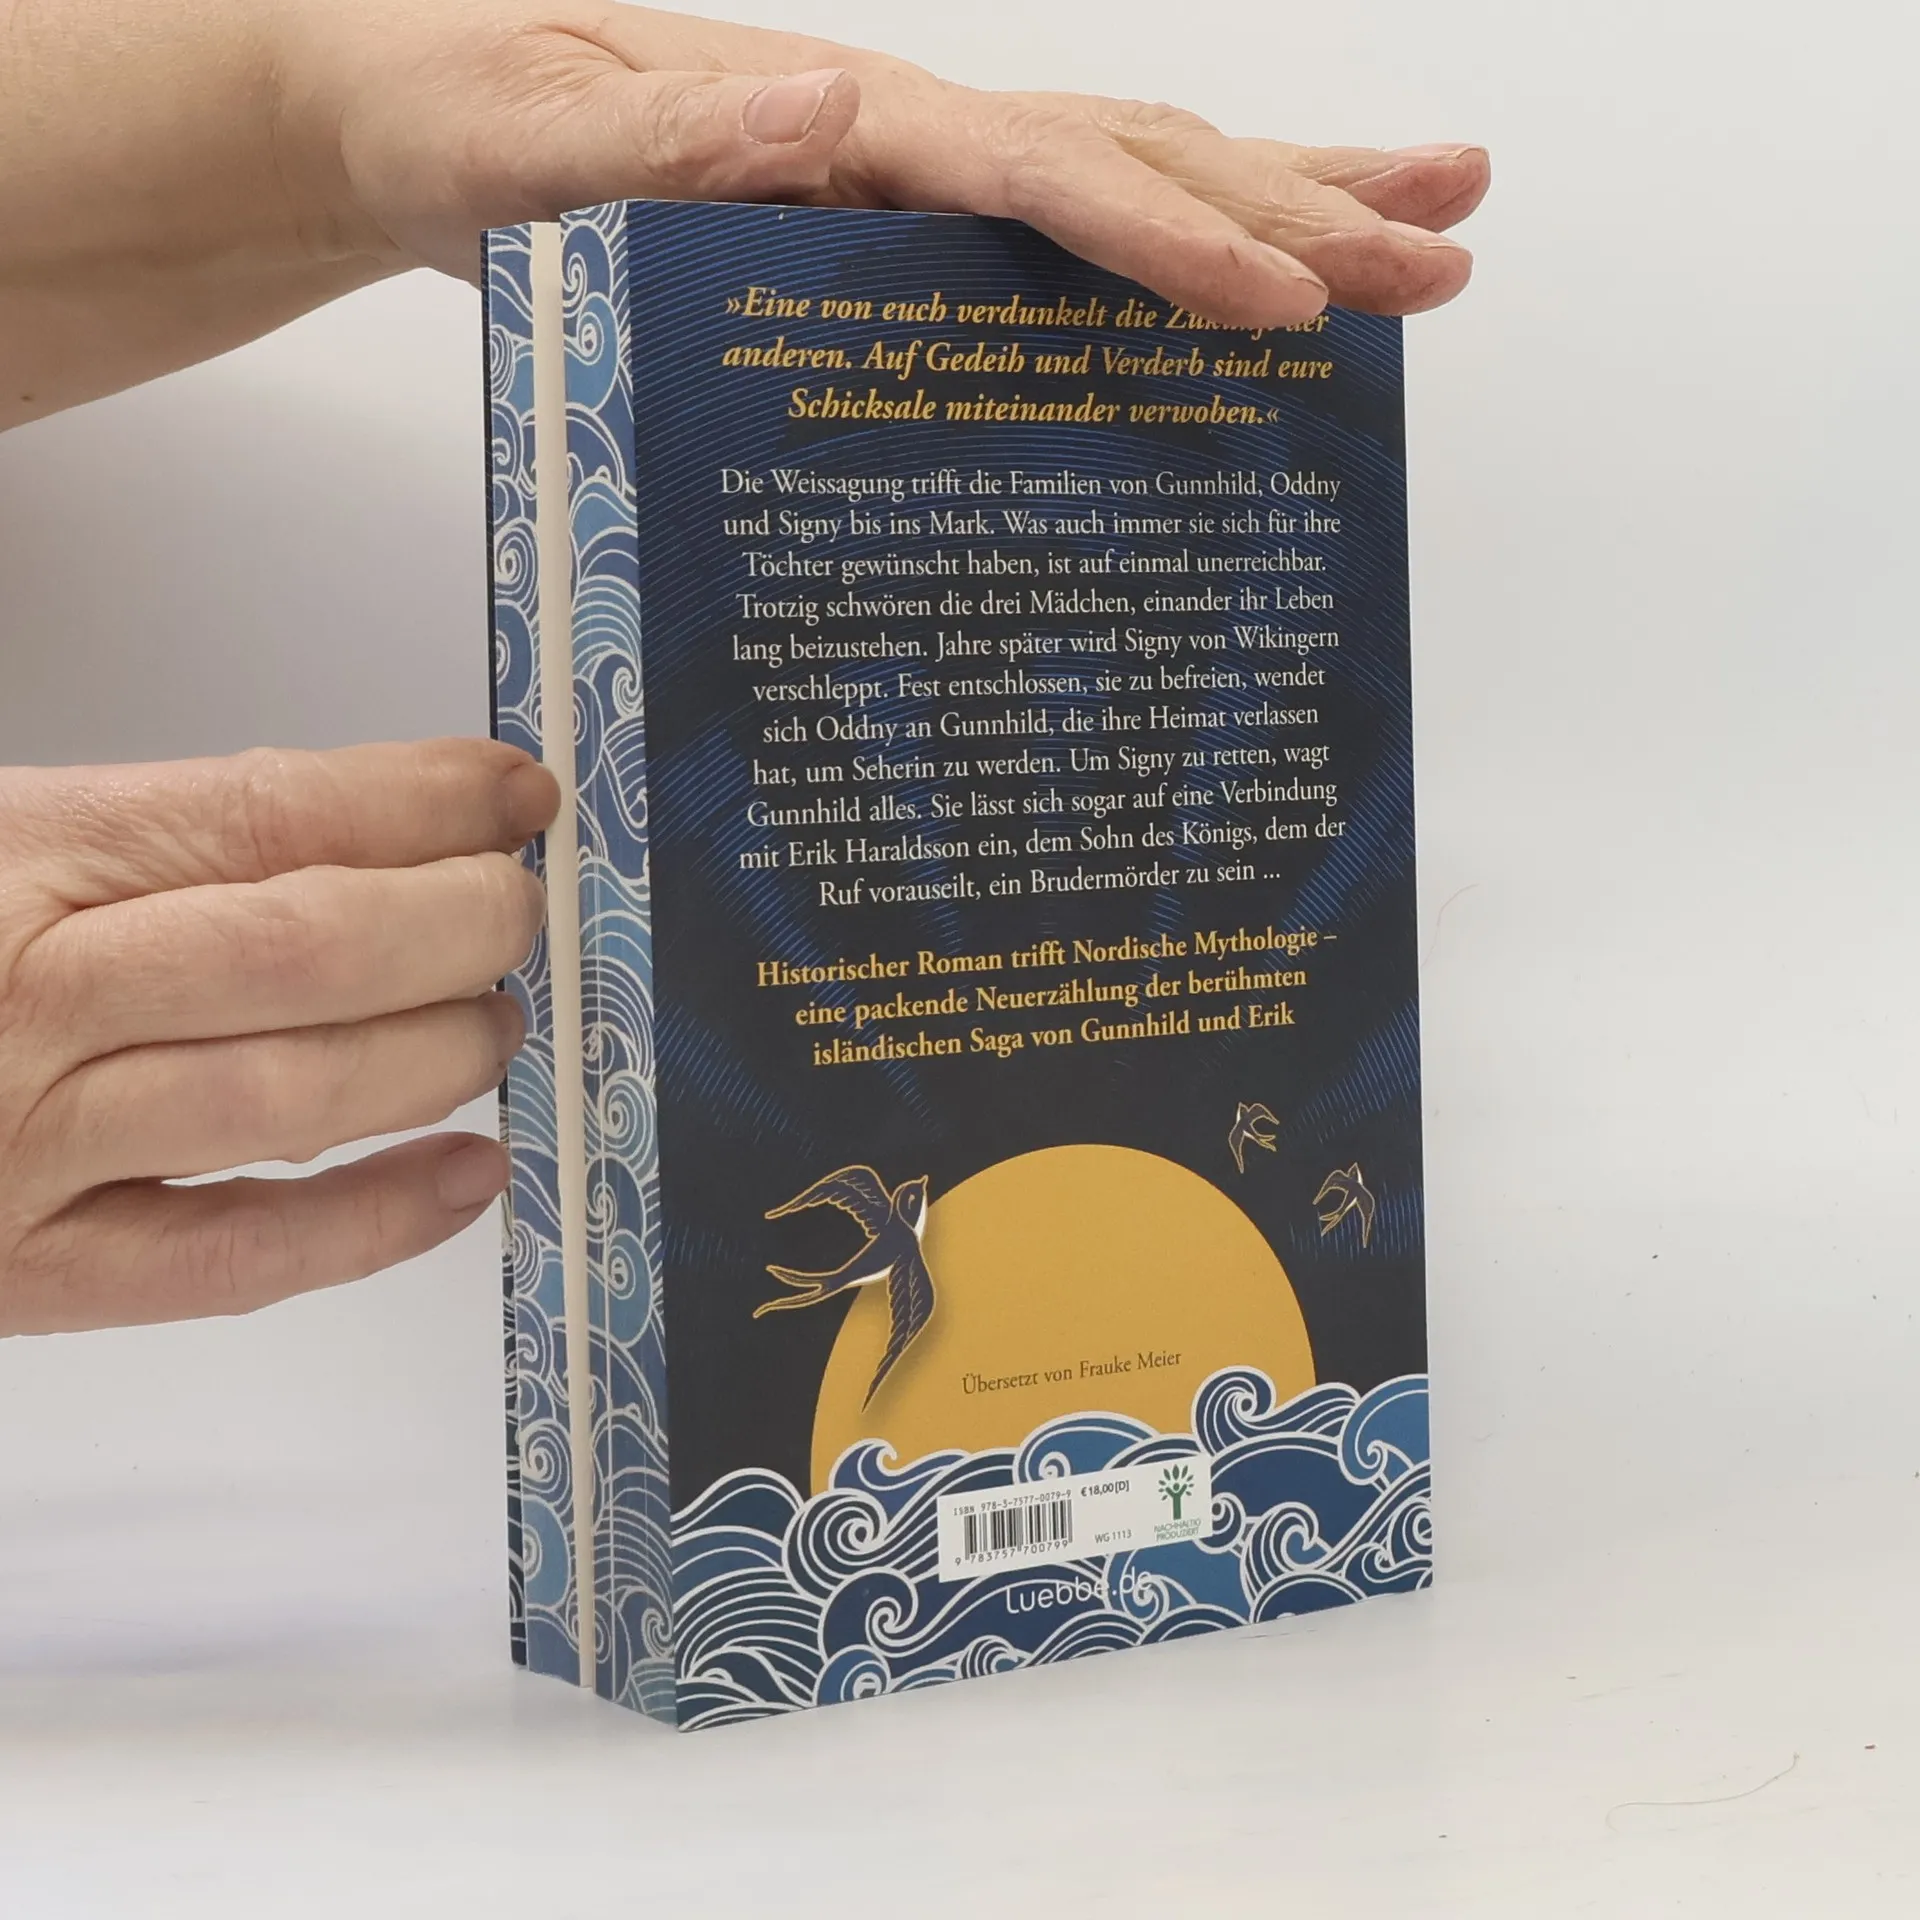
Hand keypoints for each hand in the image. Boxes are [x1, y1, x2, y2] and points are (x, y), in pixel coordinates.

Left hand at [0, 0, 1487, 423]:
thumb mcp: (513, 140)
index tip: (1290, 302)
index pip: (1035, 173)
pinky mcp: (887, 218)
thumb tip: (826, 128)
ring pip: (1123, 173)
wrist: (397, 102)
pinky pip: (1055, 232)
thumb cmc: (444, 118)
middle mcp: (893, 130)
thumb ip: (656, 148)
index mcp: (833, 119)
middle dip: (1298, 205)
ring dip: (1281, 203)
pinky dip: (1164, 250)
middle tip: (1450, 248)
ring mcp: (902, 168)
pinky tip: (1234, 286)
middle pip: (1130, 153)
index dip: (1168, 237)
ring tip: (1424, 232)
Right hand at [0, 738, 556, 1333]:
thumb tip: (375, 829)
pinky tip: (468, 1174)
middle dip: (459, 924)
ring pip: (293, 1096)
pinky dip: (375, 1223)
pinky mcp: (27, 1276)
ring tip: (496, 1020)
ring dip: (437, 1055)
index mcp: (10, 858)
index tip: (514, 794)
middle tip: (517, 912)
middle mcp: (18, 997)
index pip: (270, 814)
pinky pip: (234, 1260)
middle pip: (306, 951)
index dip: (425, 802)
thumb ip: (154, 836)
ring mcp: (19, 1150)